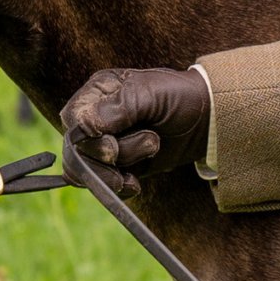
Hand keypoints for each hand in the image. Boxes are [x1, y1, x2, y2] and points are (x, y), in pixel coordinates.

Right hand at [61, 66, 210, 197]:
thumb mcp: (151, 94)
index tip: (112, 146)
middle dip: (108, 157)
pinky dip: (118, 188)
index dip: (87, 138)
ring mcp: (105, 143)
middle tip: (148, 146)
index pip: (73, 119)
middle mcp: (96, 118)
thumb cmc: (179, 98)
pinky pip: (102, 183)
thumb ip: (118, 108)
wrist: (207, 121)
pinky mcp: (118, 165)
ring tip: (149, 157)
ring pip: (87, 170)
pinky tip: (135, 184)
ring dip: (114, 173)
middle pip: (77, 149)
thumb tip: (84, 126)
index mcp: (99, 92)